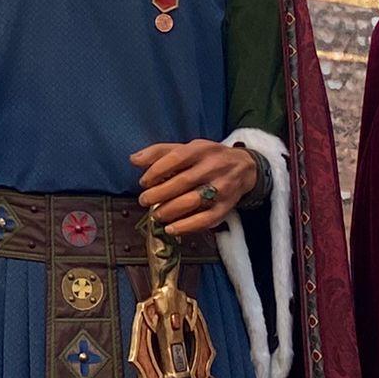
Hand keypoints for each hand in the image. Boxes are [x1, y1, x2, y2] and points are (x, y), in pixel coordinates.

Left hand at [130, 139, 259, 234]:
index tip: (143, 181)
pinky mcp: (226, 207)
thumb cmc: (208, 157)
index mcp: (201, 150)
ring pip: (193, 201)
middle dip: (159, 193)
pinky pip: (206, 219)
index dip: (156, 170)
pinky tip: (171, 229)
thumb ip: (159, 152)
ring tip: (155, 215)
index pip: (176, 158)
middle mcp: (213, 167)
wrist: (245, 167)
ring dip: (170, 210)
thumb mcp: (187, 148)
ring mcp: (221, 188)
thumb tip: (133, 159)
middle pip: (183, 182)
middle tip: (144, 200)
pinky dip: (187, 226)